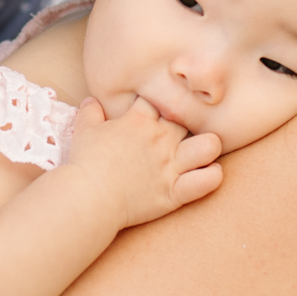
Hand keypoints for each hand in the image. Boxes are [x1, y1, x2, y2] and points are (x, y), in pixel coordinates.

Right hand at [67, 96, 222, 230]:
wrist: (90, 195)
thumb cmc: (85, 162)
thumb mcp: (84, 130)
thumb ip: (90, 112)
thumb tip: (90, 100)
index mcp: (139, 121)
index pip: (158, 100)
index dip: (158, 104)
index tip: (154, 113)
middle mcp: (160, 138)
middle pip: (187, 119)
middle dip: (187, 123)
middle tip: (180, 133)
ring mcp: (170, 165)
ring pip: (208, 145)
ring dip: (209, 146)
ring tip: (203, 151)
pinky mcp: (174, 191)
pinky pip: (206, 182)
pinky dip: (212, 177)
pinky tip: (210, 174)